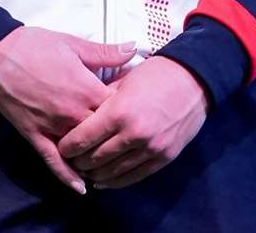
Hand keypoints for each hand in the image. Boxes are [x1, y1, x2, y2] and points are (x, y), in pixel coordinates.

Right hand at [0, 26, 137, 194]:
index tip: (135, 109)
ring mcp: (53, 127)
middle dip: (115, 135)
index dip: (129, 110)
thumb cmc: (35, 45)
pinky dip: (68, 176)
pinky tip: (81, 187)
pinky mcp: (35, 135)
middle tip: (125, 135)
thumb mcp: (73, 44)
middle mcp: (73, 113)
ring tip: (110, 161)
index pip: (119, 109)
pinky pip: (53, 161)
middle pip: (104, 133)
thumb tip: (132, 48)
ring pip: (82, 151)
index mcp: (86, 89)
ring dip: (96, 157)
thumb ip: (105, 53)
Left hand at [56, 55, 208, 188]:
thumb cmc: (157, 74)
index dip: (68, 146)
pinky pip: (134, 177)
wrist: (194, 80)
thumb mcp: (124, 80)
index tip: (61, 146)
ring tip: (85, 169)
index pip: (84, 138)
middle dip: (79, 161)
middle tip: (70, 159)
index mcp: (119, 111)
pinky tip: (104, 180)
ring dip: (95, 173)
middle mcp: (133, 134)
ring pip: (113, 172)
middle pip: (95, 158)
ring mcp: (150, 149)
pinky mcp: (163, 158)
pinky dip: (116, 181)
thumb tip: (83, 109)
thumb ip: (103, 98)